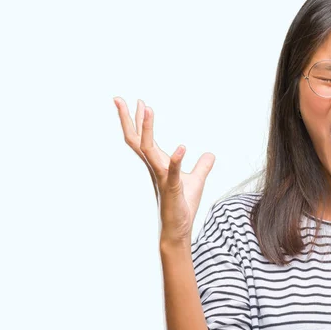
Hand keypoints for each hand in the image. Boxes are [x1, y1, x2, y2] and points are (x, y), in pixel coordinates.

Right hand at [114, 97, 215, 246]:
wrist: (178, 230)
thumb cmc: (182, 206)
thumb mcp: (196, 181)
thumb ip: (202, 167)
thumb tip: (211, 154)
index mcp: (157, 164)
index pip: (142, 139)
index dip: (137, 121)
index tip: (136, 102)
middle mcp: (155, 168)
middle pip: (136, 140)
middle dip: (127, 119)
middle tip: (119, 98)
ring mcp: (162, 178)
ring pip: (149, 150)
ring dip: (147, 129)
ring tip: (147, 109)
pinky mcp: (172, 189)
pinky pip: (172, 172)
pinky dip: (176, 160)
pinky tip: (182, 147)